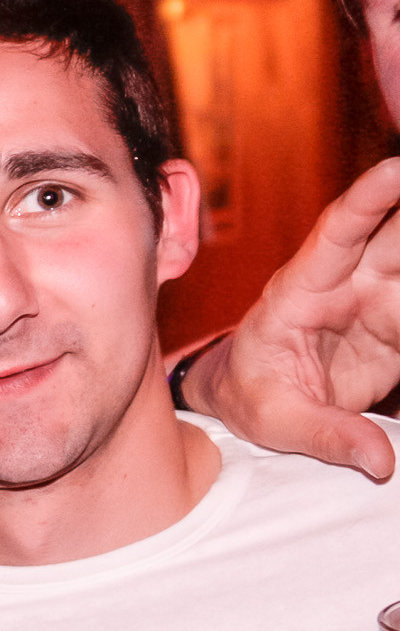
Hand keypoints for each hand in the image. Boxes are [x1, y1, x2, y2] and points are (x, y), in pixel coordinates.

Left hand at [183, 157, 399, 478]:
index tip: (398, 167)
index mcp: (300, 291)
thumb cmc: (249, 396)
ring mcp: (377, 301)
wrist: (245, 398)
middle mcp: (345, 285)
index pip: (338, 233)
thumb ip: (327, 436)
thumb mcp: (275, 420)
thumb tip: (381, 463)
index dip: (369, 198)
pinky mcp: (398, 327)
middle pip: (397, 235)